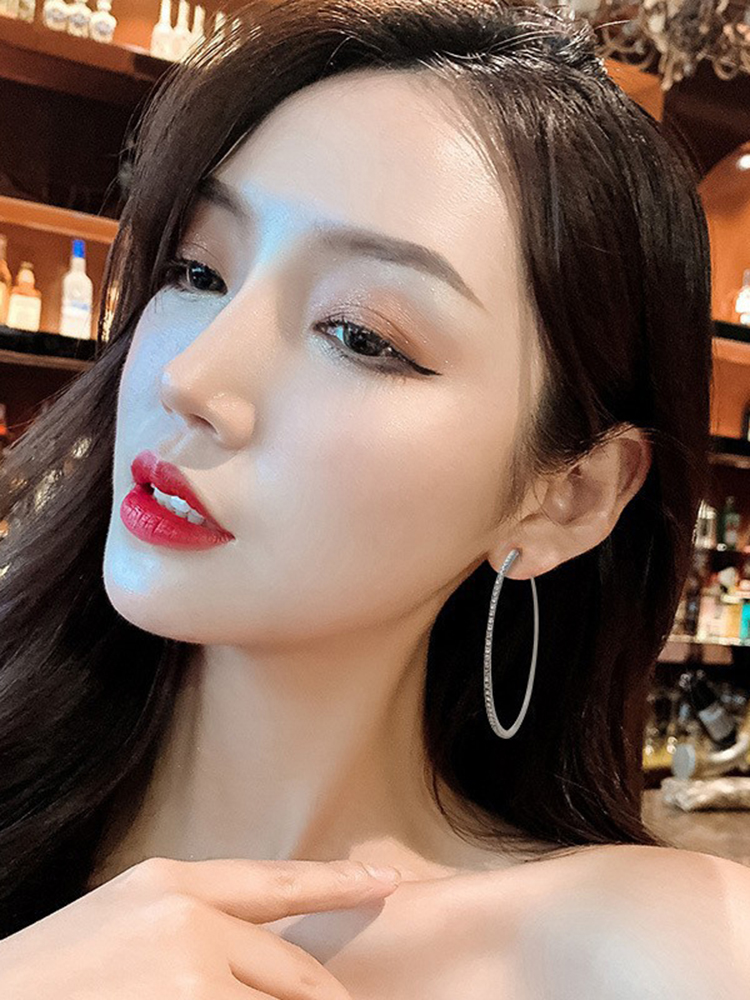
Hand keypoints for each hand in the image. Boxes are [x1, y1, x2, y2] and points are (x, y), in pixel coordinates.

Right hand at [0, 856, 402, 997]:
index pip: (279, 883)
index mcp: (171, 883)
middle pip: (295, 970)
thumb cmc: (46, 975)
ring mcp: (190, 978)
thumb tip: (253, 949)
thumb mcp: (121, 920)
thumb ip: (191, 922)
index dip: (339, 883)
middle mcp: (190, 922)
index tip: (386, 882)